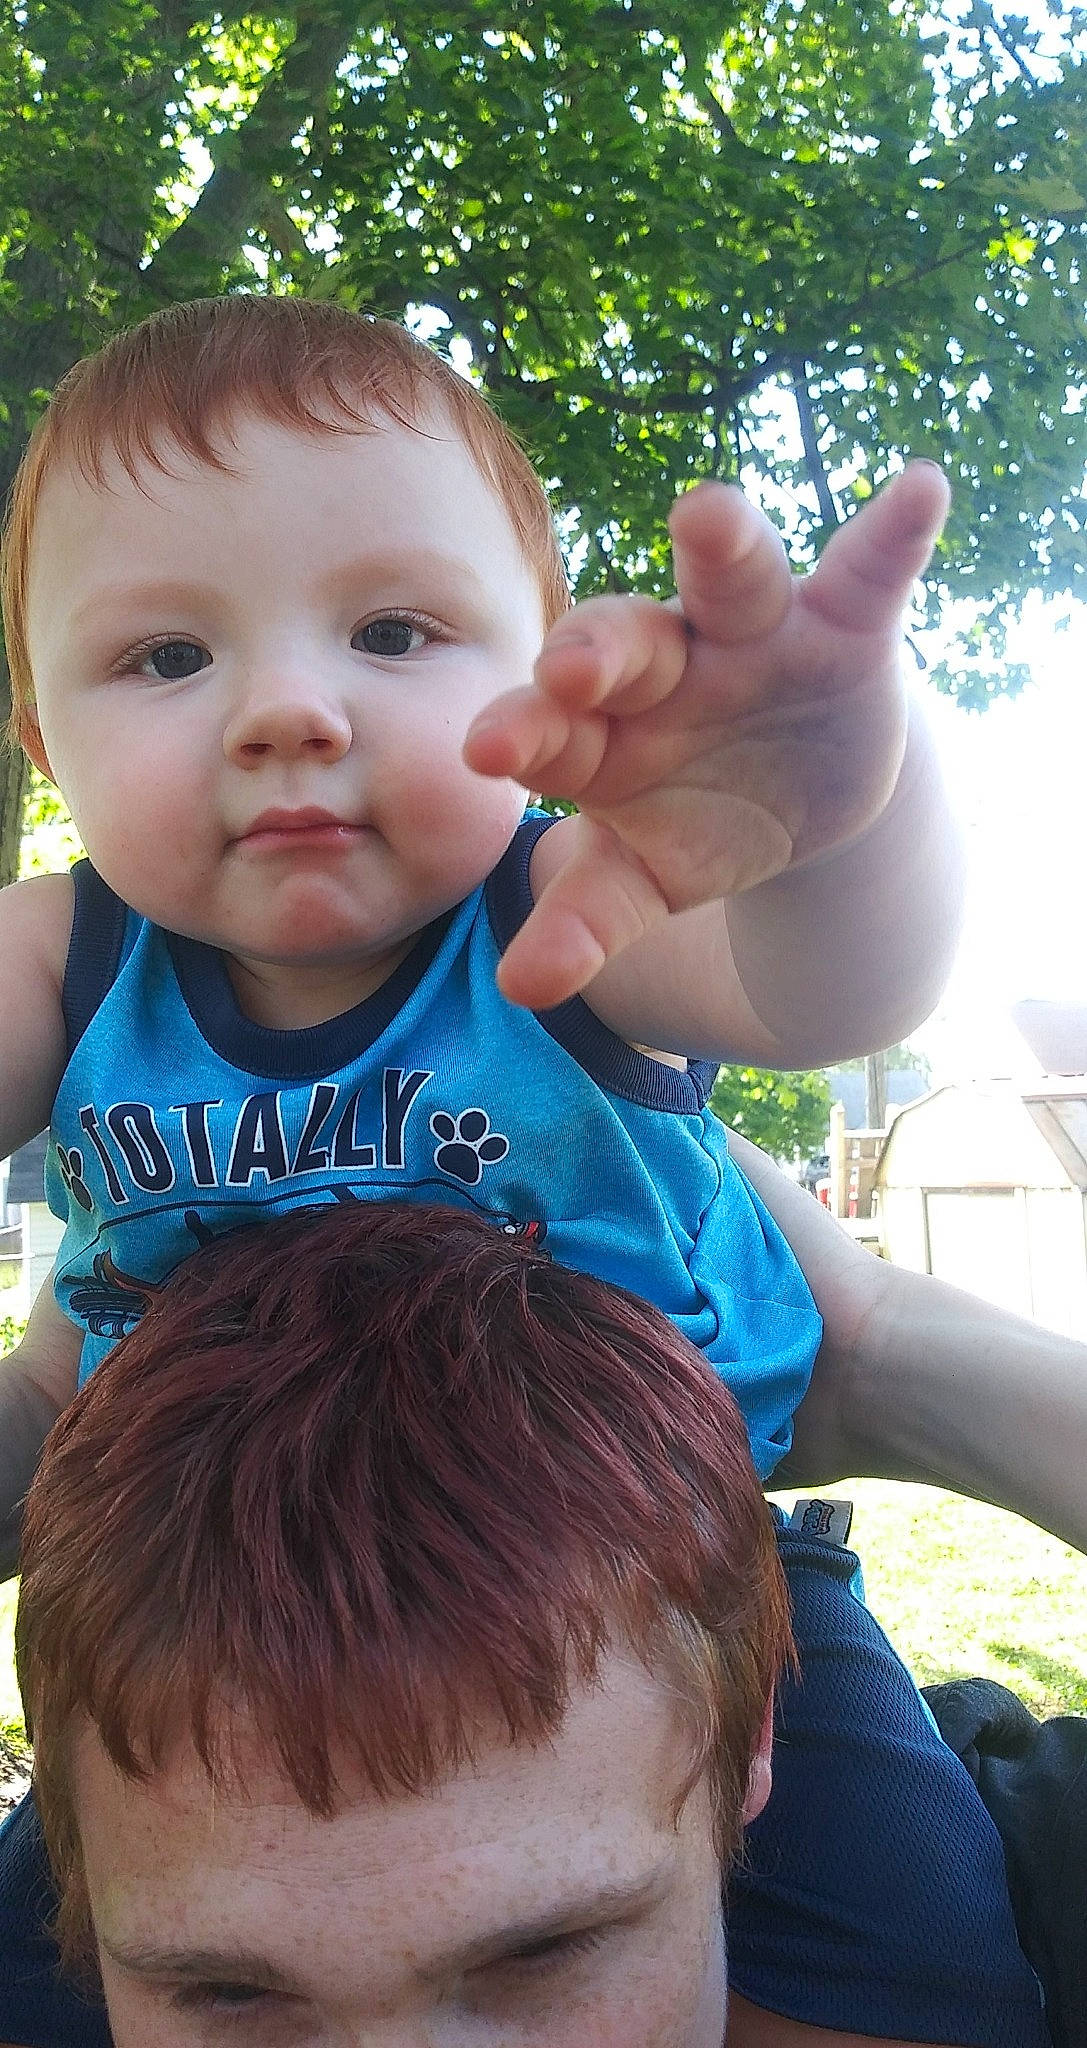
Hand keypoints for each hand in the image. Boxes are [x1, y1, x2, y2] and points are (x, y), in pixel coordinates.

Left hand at [464, 464, 949, 1009]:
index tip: (487, 753)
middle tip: (568, 669)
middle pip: (624, 643)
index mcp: (600, 729)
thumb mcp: (642, 880)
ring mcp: (755, 638)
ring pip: (730, 581)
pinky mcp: (845, 624)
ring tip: (706, 513)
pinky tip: (920, 489)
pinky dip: (895, 532)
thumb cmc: (691, 825)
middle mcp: (667, 666)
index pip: (554, 727)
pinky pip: (869, 570)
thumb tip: (522, 988)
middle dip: (597, 651)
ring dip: (721, 545)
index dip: (524, 732)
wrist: (799, 794)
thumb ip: (583, 922)